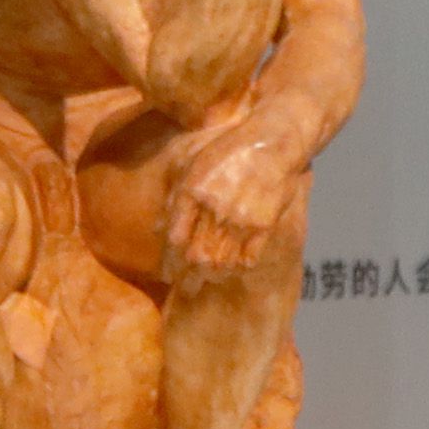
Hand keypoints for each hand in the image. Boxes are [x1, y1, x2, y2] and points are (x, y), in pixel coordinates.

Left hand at [166, 117, 307, 269]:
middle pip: (196, 256)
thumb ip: (174, 195)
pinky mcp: (263, 225)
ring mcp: (240, 219)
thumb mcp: (192, 162)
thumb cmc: (229, 149)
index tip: (167, 272)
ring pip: (221, 262)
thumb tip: (157, 229)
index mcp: (193, 192)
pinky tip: (233, 268)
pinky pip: (248, 259)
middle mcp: (214, 209)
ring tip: (207, 279)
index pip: (175, 239)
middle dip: (188, 277)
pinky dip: (238, 267)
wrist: (272, 142)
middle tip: (185, 286)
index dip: (168, 260)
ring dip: (212, 275)